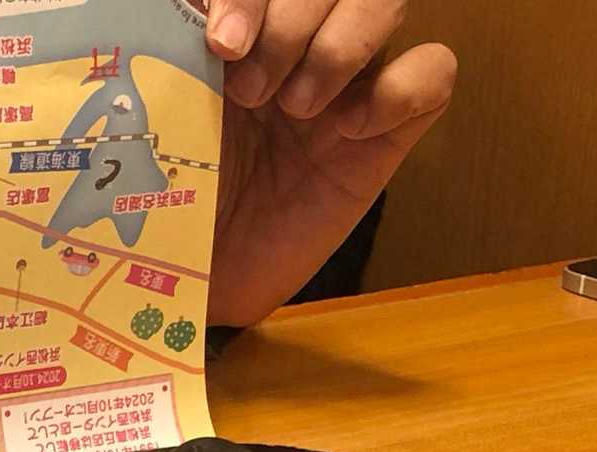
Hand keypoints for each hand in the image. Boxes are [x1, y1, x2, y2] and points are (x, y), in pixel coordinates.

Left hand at [205, 0, 456, 326]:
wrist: (199, 279)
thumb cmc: (173, 196)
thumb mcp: (162, 121)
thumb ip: (176, 55)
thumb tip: (187, 8)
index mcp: (240, 28)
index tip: (223, 43)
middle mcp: (297, 43)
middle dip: (290, 21)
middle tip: (249, 91)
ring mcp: (346, 84)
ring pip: (386, 2)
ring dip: (340, 45)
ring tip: (295, 109)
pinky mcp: (387, 132)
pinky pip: (434, 73)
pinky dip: (399, 89)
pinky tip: (350, 130)